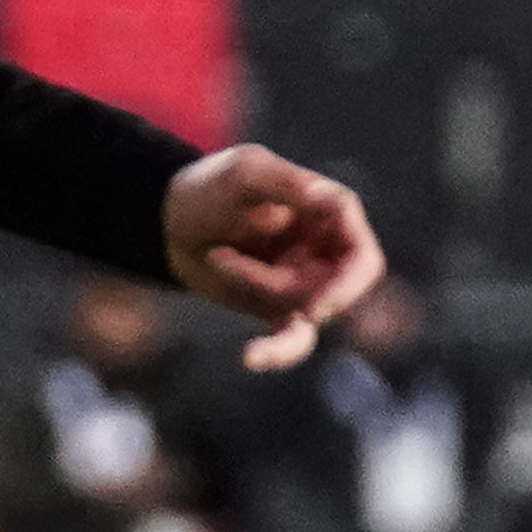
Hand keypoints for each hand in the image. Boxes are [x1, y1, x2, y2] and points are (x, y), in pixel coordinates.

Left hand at [162, 142, 381, 371]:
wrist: (169, 220)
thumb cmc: (211, 188)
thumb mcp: (244, 174)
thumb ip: (285, 182)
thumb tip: (332, 200)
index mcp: (333, 215)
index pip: (362, 260)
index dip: (347, 286)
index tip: (316, 305)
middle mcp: (327, 251)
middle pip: (332, 293)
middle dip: (283, 286)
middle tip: (227, 260)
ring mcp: (306, 282)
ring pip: (302, 310)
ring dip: (254, 287)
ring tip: (215, 255)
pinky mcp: (278, 307)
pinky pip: (291, 339)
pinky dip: (275, 351)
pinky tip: (250, 357)